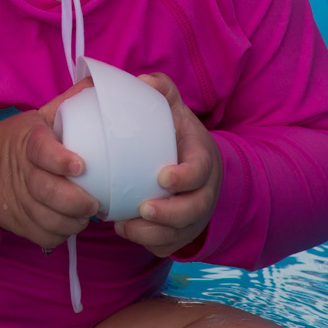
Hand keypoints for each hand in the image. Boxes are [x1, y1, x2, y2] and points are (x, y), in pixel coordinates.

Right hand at [0, 88, 98, 250]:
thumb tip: (97, 83)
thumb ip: (69, 103)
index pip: (41, 150)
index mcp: (28, 142)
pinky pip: (43, 236)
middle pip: (46, 191)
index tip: (81, 165)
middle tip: (95, 201)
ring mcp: (18, 199)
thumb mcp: (40, 118)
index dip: (60, 159)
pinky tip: (71, 223)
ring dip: (72, 221)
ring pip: (48, 219)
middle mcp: (22, 172)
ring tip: (87, 213)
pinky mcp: (18, 221)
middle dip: (75, 201)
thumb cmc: (22, 140)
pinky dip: (61, 234)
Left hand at [114, 74, 221, 257]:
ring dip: (152, 233)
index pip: (201, 171)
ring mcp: (195, 216)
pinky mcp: (182, 233)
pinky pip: (168, 246)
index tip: (162, 177)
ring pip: (180, 234)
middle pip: (195, 210)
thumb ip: (162, 91)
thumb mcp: (174, 111)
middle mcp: (204, 191)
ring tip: (123, 225)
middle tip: (142, 209)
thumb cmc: (176, 137)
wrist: (193, 167)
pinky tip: (127, 231)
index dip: (185, 177)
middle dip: (170, 214)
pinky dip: (149, 243)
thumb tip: (143, 81)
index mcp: (203, 160)